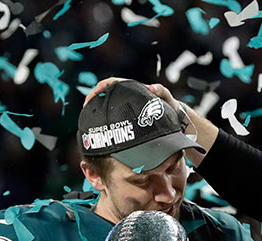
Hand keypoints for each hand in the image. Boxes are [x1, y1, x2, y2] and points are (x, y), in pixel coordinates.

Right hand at [84, 78, 217, 165]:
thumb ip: (162, 92)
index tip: (92, 95)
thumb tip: (153, 87)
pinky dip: (106, 125)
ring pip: (107, 110)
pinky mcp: (127, 121)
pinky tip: (101, 135)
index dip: (100, 88)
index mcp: (132, 89)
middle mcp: (126, 98)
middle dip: (93, 102)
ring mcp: (125, 110)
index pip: (111, 83)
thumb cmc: (171, 107)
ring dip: (97, 115)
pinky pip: (113, 121)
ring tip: (89, 124)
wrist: (174, 121)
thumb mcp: (168, 98)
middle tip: (86, 112)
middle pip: (105, 97)